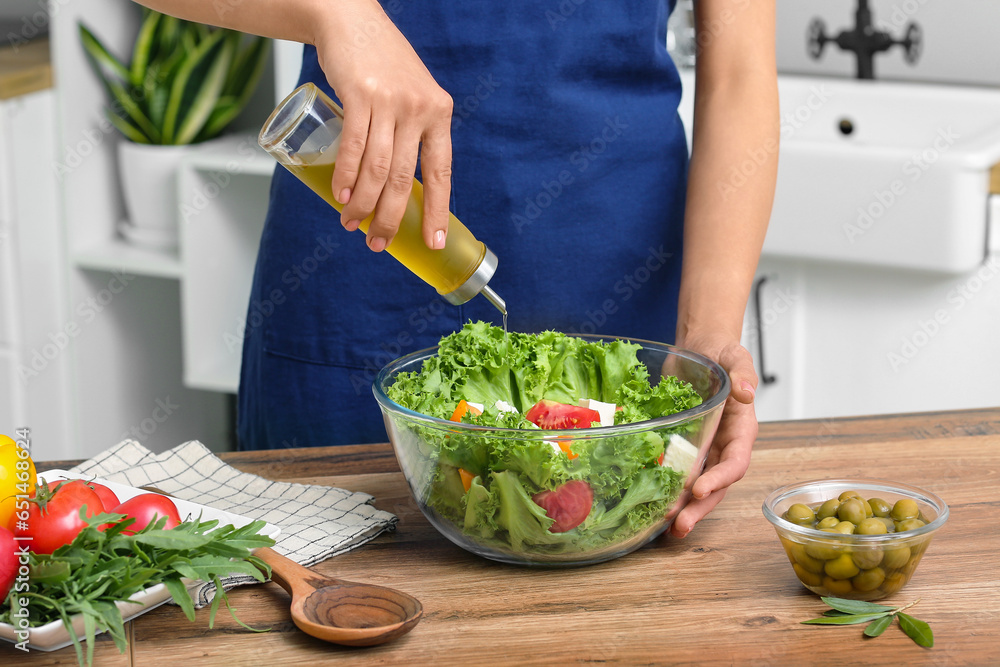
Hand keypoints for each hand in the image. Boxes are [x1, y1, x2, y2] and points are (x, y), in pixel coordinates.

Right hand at [315, 2, 453, 251]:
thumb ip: (413, 131)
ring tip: (351, 223)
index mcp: (439, 113)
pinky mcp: (361, 94)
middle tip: (377, 243)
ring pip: (378, 168)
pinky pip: (354, 146)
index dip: (438, 211)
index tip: (435, 242)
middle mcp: (420, 108)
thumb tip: (399, 184)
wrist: (352, 20)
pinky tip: (341, 195)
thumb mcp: (413, 94)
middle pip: (406, 179)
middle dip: (390, 218)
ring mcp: (391, 101)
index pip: (441, 172)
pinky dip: (345, 175)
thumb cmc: (381, 64)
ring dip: (363, 203)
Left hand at [670, 338, 757, 537]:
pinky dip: (665, 486)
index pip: (735, 463)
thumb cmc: (721, 351)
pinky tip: (648, 501)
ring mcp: (704, 448)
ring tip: (662, 524)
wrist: (700, 348)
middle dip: (699, 507)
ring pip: (696, 485)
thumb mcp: (735, 356)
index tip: (700, 490)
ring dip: (682, 505)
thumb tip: (747, 393)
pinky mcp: (683, 445)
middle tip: (679, 525)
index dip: (719, 479)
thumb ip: (743, 373)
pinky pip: (676, 470)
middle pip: (716, 485)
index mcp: (741, 430)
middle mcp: (724, 445)